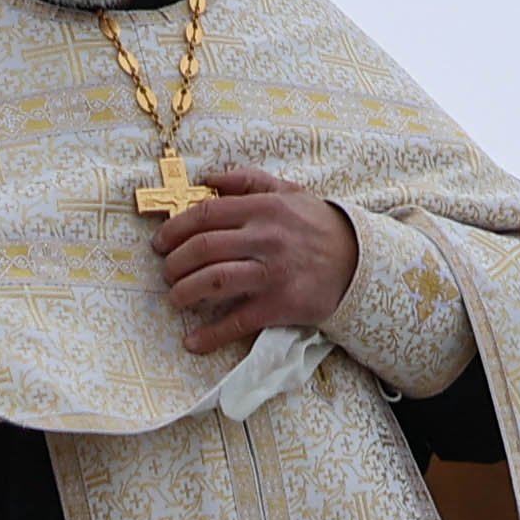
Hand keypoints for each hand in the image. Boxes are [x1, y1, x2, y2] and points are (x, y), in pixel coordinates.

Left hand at [151, 165, 356, 353]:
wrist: (360, 262)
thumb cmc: (317, 226)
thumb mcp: (288, 191)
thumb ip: (248, 180)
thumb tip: (208, 177)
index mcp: (262, 208)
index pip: (204, 215)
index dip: (174, 229)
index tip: (160, 244)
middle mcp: (265, 237)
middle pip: (202, 249)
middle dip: (174, 264)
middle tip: (168, 274)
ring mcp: (272, 272)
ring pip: (212, 282)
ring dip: (184, 293)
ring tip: (176, 299)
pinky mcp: (280, 305)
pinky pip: (237, 321)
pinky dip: (211, 335)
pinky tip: (194, 342)